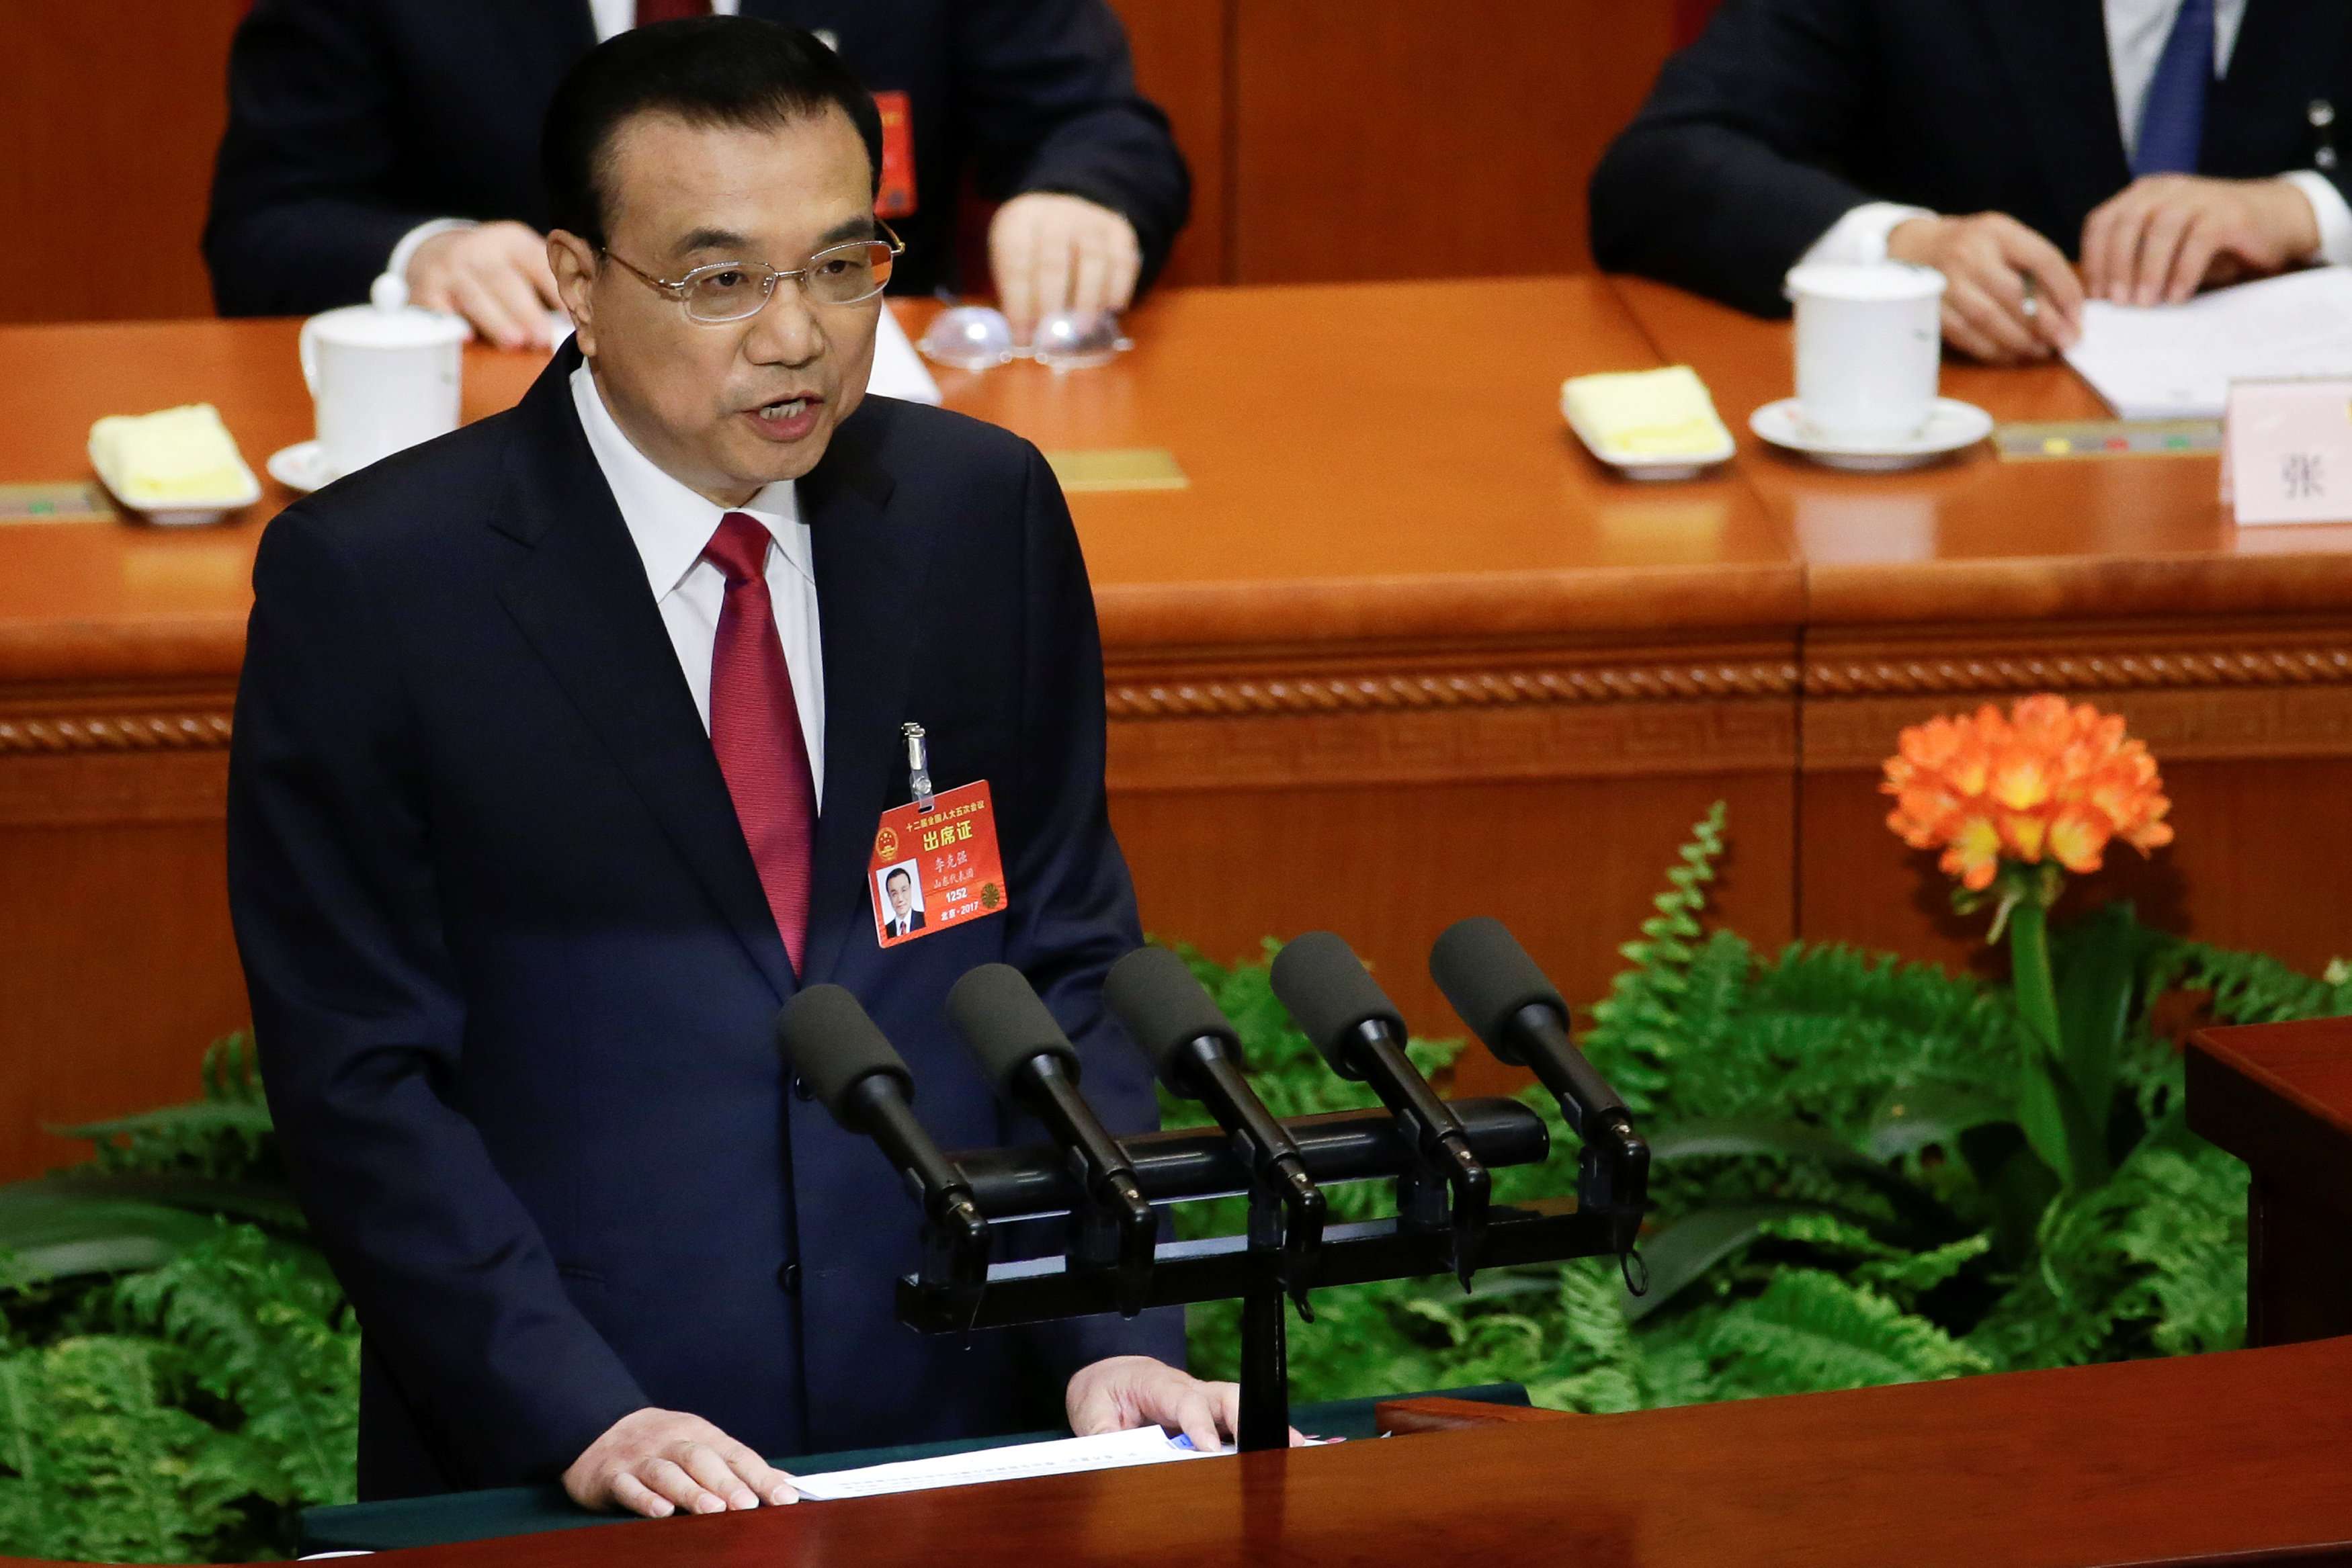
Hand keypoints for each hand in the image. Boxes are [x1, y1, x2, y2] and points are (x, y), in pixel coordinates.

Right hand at [406, 221, 564, 351]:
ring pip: (473, 295)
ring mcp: (448, 268)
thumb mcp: (519, 263)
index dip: (556, 292)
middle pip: (503, 280)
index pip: (537, 264)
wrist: (434, 254)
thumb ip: (546, 288)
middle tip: (542, 337)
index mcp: (511, 240)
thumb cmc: (493, 271)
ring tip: (514, 342)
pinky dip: (452, 323)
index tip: (576, 318)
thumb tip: (578, 328)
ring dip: (494, 321)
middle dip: (525, 311)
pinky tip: (467, 338)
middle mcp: (478, 249)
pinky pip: (438, 307)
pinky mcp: (424, 287)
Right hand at [561, 1407, 798, 1518]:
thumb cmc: (665, 1446)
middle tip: (748, 1505)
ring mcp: (641, 1458)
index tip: (786, 1498)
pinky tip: (661, 1512)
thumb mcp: (702, 1446)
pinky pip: (628, 1486)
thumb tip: (787, 1484)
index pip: (736, 1455)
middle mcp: (672, 1442)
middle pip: (702, 1460)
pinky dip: (644, 1499)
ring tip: (713, 1510)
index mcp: (701, 1434)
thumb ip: (739, 1468)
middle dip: (727, 1483)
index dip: (761, 1476)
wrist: (601, 1430)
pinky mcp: (612, 1475)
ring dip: (690, 1491)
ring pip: (667, 1472)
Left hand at [988, 193, 1142, 339]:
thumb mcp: (1012, 261)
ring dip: (1088, 297)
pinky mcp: (1117, 229)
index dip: (1019, 305)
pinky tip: (1114, 307)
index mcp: (1019, 223)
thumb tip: (1026, 341)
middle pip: (1053, 261)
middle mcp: (1054, 216)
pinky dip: (1119, 285)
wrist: (1063, 213)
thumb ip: (1018, 297)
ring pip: (1092, 258)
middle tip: (1053, 337)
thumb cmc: (1032, 250)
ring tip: (1083, 329)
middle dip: (1052, 302)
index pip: (1016, 265)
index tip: (1023, 338)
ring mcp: (1088, 219)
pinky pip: (1122, 258)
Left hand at [1065, 1355, 1306, 1450]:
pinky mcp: (1210, 1417)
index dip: (1198, 1423)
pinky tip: (1283, 1454)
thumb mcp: (1090, 1410)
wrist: (1110, 1378)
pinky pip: (1238, 1424)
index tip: (1208, 1449)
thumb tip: (1113, 1455)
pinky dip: (1260, 1436)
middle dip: (1247, 1417)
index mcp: (1157, 1384)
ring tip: (1295, 1449)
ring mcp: (1203, 1402)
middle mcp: (1188, 1389)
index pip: (1183, 1400)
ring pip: (1239, 1407)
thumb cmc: (1104, 1391)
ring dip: (1264, 1427)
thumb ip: (1101, 1433)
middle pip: (1224, 1396)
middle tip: (1270, 1442)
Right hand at [1887, 211, 2084, 363]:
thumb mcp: (2002, 240)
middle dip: (2046, 324)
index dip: (2066, 292)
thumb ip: (2032, 266)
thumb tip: (2066, 311)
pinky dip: (1992, 349)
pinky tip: (2009, 355)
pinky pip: (1966, 334)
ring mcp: (1945, 281)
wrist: (1912, 247)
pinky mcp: (1930, 307)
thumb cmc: (1970, 247)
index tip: (2078, 318)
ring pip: (1989, 319)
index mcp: (1997, 231)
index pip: (2042, 259)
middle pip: (2015, 294)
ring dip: (2020, 341)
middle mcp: (1969, 253)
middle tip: (2064, 342)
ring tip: (2040, 351)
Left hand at [2080, 175, 2321, 306]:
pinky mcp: (2228, 212)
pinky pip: (2198, 241)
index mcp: (2143, 195)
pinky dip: (2182, 272)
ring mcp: (2199, 196)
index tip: (2096, 296)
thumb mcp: (2166, 248)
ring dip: (2148, 271)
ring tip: (2145, 304)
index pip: (2102, 222)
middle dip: (2117, 267)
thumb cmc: (2213, 242)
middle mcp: (2167, 189)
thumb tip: (2102, 298)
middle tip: (2119, 303)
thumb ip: (2136, 260)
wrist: (2276, 219)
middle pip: (2126, 223)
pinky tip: (2176, 297)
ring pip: (2160, 229)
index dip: (2094, 260)